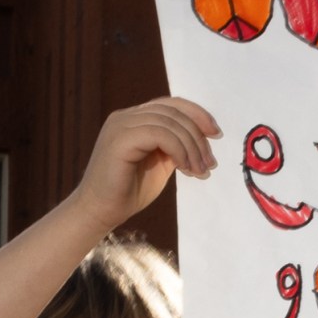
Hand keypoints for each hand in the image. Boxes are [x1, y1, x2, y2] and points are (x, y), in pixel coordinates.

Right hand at [76, 98, 219, 225]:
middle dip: (198, 136)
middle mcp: (126, 116)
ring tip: (200, 171)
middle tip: (210, 163)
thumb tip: (203, 139)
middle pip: (173, 111)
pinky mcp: (120, 139)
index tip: (216, 134)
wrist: (101, 212)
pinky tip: (185, 168)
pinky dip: (179, 150)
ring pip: (169, 122)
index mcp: (135, 118)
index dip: (198, 114)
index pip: (172, 104)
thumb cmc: (129, 191)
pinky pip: (159, 134)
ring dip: (192, 147)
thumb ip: (176, 146)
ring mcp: (121, 125)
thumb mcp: (160, 163)